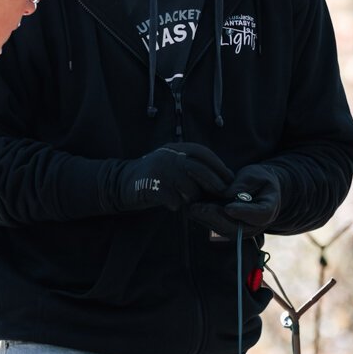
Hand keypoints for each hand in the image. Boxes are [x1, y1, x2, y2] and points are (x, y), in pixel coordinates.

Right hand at [112, 143, 233, 211]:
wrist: (122, 183)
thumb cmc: (156, 177)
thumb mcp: (174, 164)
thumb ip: (194, 167)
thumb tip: (224, 177)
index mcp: (176, 148)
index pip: (204, 154)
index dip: (219, 167)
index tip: (230, 180)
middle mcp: (169, 155)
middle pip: (199, 170)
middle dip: (213, 184)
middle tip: (220, 195)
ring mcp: (160, 169)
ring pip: (189, 188)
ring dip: (192, 198)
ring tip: (187, 201)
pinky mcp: (151, 185)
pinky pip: (173, 200)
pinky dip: (175, 205)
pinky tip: (171, 205)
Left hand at [188, 164, 282, 236]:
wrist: (260, 189)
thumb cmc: (259, 180)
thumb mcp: (255, 175)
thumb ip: (243, 184)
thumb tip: (227, 193)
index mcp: (269, 210)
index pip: (259, 215)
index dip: (243, 212)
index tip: (228, 208)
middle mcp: (257, 225)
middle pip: (238, 227)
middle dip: (217, 217)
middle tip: (201, 208)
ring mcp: (244, 231)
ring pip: (225, 230)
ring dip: (208, 220)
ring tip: (193, 208)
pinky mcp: (232, 230)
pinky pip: (218, 228)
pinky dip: (205, 220)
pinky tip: (194, 209)